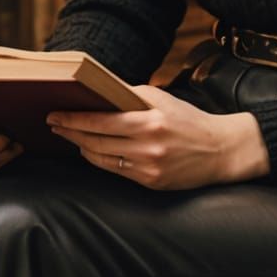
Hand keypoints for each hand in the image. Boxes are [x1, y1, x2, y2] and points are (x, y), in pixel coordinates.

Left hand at [46, 85, 269, 189]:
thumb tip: (98, 94)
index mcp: (150, 122)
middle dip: (71, 132)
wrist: (221, 151)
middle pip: (95, 142)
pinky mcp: (150, 183)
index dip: (74, 119)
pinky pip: (115, 171)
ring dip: (81, 147)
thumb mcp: (163, 99)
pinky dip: (99, 159)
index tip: (55, 115)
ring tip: (69, 136)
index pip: (101, 121)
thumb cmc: (190, 120)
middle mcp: (148, 148)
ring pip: (101, 159)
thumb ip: (130, 96)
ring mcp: (148, 168)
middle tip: (54, 124)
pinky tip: (91, 150)